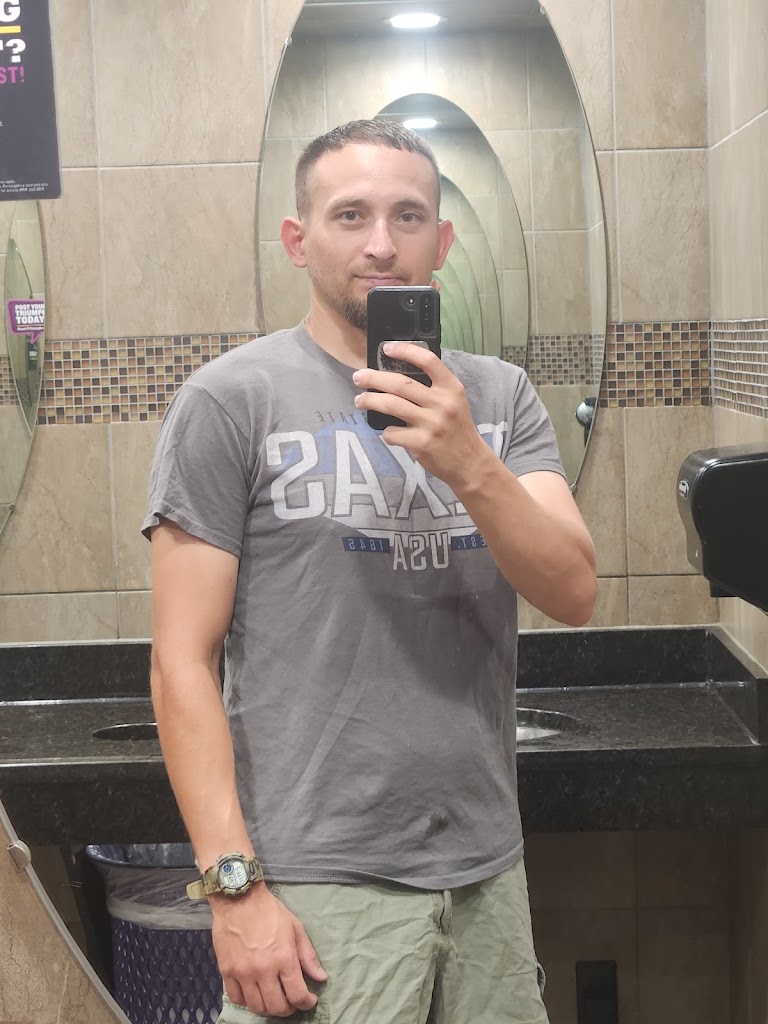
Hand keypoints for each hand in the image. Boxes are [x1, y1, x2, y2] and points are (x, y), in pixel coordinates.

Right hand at [211, 882, 326, 1017]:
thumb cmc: (270, 911)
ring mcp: (243, 973)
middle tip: (292, 1001)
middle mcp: (263, 970)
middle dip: (289, 1009)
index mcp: (283, 958)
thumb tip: (321, 977)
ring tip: (274, 999)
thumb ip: (308, 955)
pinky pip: (236, 999)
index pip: (297, 995)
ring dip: (268, 1008)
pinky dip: (247, 1002)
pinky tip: (254, 993)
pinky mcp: (226, 972)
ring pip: (257, 1007)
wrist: (238, 899)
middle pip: (277, 1007)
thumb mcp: (295, 928)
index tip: (309, 1000)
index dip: (307, 1003)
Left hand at [353, 342, 490, 491]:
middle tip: (358, 377)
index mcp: (451, 388)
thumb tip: (397, 374)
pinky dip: (386, 432)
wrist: (469, 463)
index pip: (428, 361)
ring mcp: (431, 424)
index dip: (405, 351)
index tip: (386, 348)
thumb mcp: (454, 402)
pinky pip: (392, 432)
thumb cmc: (457, 429)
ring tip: (359, 400)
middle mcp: (442, 403)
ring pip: (391, 405)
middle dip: (374, 378)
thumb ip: (433, 388)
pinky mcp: (421, 443)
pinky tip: (390, 433)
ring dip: (370, 400)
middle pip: (401, 383)